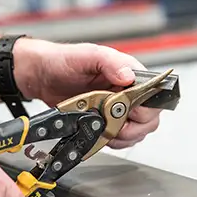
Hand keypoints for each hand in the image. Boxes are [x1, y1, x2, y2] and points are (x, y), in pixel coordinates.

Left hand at [28, 42, 160, 149]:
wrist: (42, 76)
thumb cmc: (63, 60)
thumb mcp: (88, 55)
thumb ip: (110, 63)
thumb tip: (128, 76)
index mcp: (129, 73)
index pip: (154, 94)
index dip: (144, 107)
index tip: (127, 111)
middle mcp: (127, 92)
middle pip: (150, 117)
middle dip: (134, 125)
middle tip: (115, 123)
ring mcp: (116, 109)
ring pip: (137, 131)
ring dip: (123, 136)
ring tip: (106, 129)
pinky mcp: (104, 121)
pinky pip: (120, 138)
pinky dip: (113, 141)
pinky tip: (102, 134)